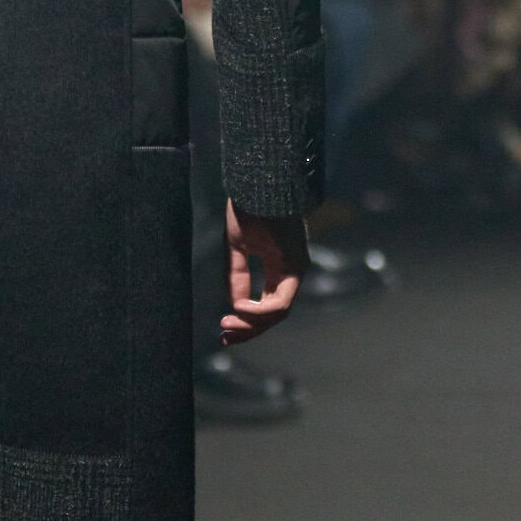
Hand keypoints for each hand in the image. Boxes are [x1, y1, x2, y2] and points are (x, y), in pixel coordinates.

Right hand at [221, 206, 307, 342]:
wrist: (259, 183)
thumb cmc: (249, 208)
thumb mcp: (236, 246)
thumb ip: (236, 276)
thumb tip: (235, 305)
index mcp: (279, 267)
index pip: (268, 305)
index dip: (246, 321)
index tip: (223, 328)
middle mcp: (291, 272)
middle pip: (274, 315)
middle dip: (248, 330)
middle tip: (224, 337)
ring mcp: (296, 269)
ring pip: (279, 313)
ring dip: (252, 324)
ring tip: (228, 324)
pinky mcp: (296, 265)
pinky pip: (281, 301)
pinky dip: (259, 310)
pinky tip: (240, 308)